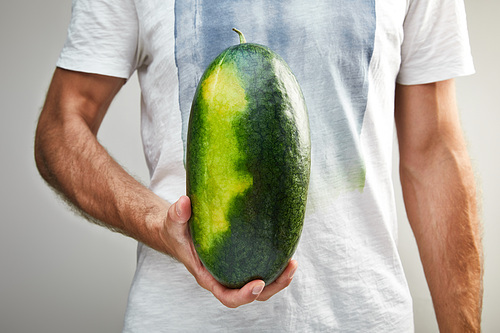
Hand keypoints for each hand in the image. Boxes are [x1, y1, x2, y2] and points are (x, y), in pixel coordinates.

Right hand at [160, 195, 297, 307]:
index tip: (258, 284)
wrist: (178, 232)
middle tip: (289, 269)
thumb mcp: (173, 223)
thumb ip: (177, 214)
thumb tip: (184, 203)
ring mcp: (234, 271)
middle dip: (273, 286)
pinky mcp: (241, 261)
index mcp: (207, 276)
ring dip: (279, 278)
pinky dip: (275, 265)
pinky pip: (261, 269)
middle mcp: (223, 278)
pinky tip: (286, 251)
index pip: (227, 295)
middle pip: (252, 294)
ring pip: (261, 285)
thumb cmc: (176, 232)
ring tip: (293, 263)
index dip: (243, 295)